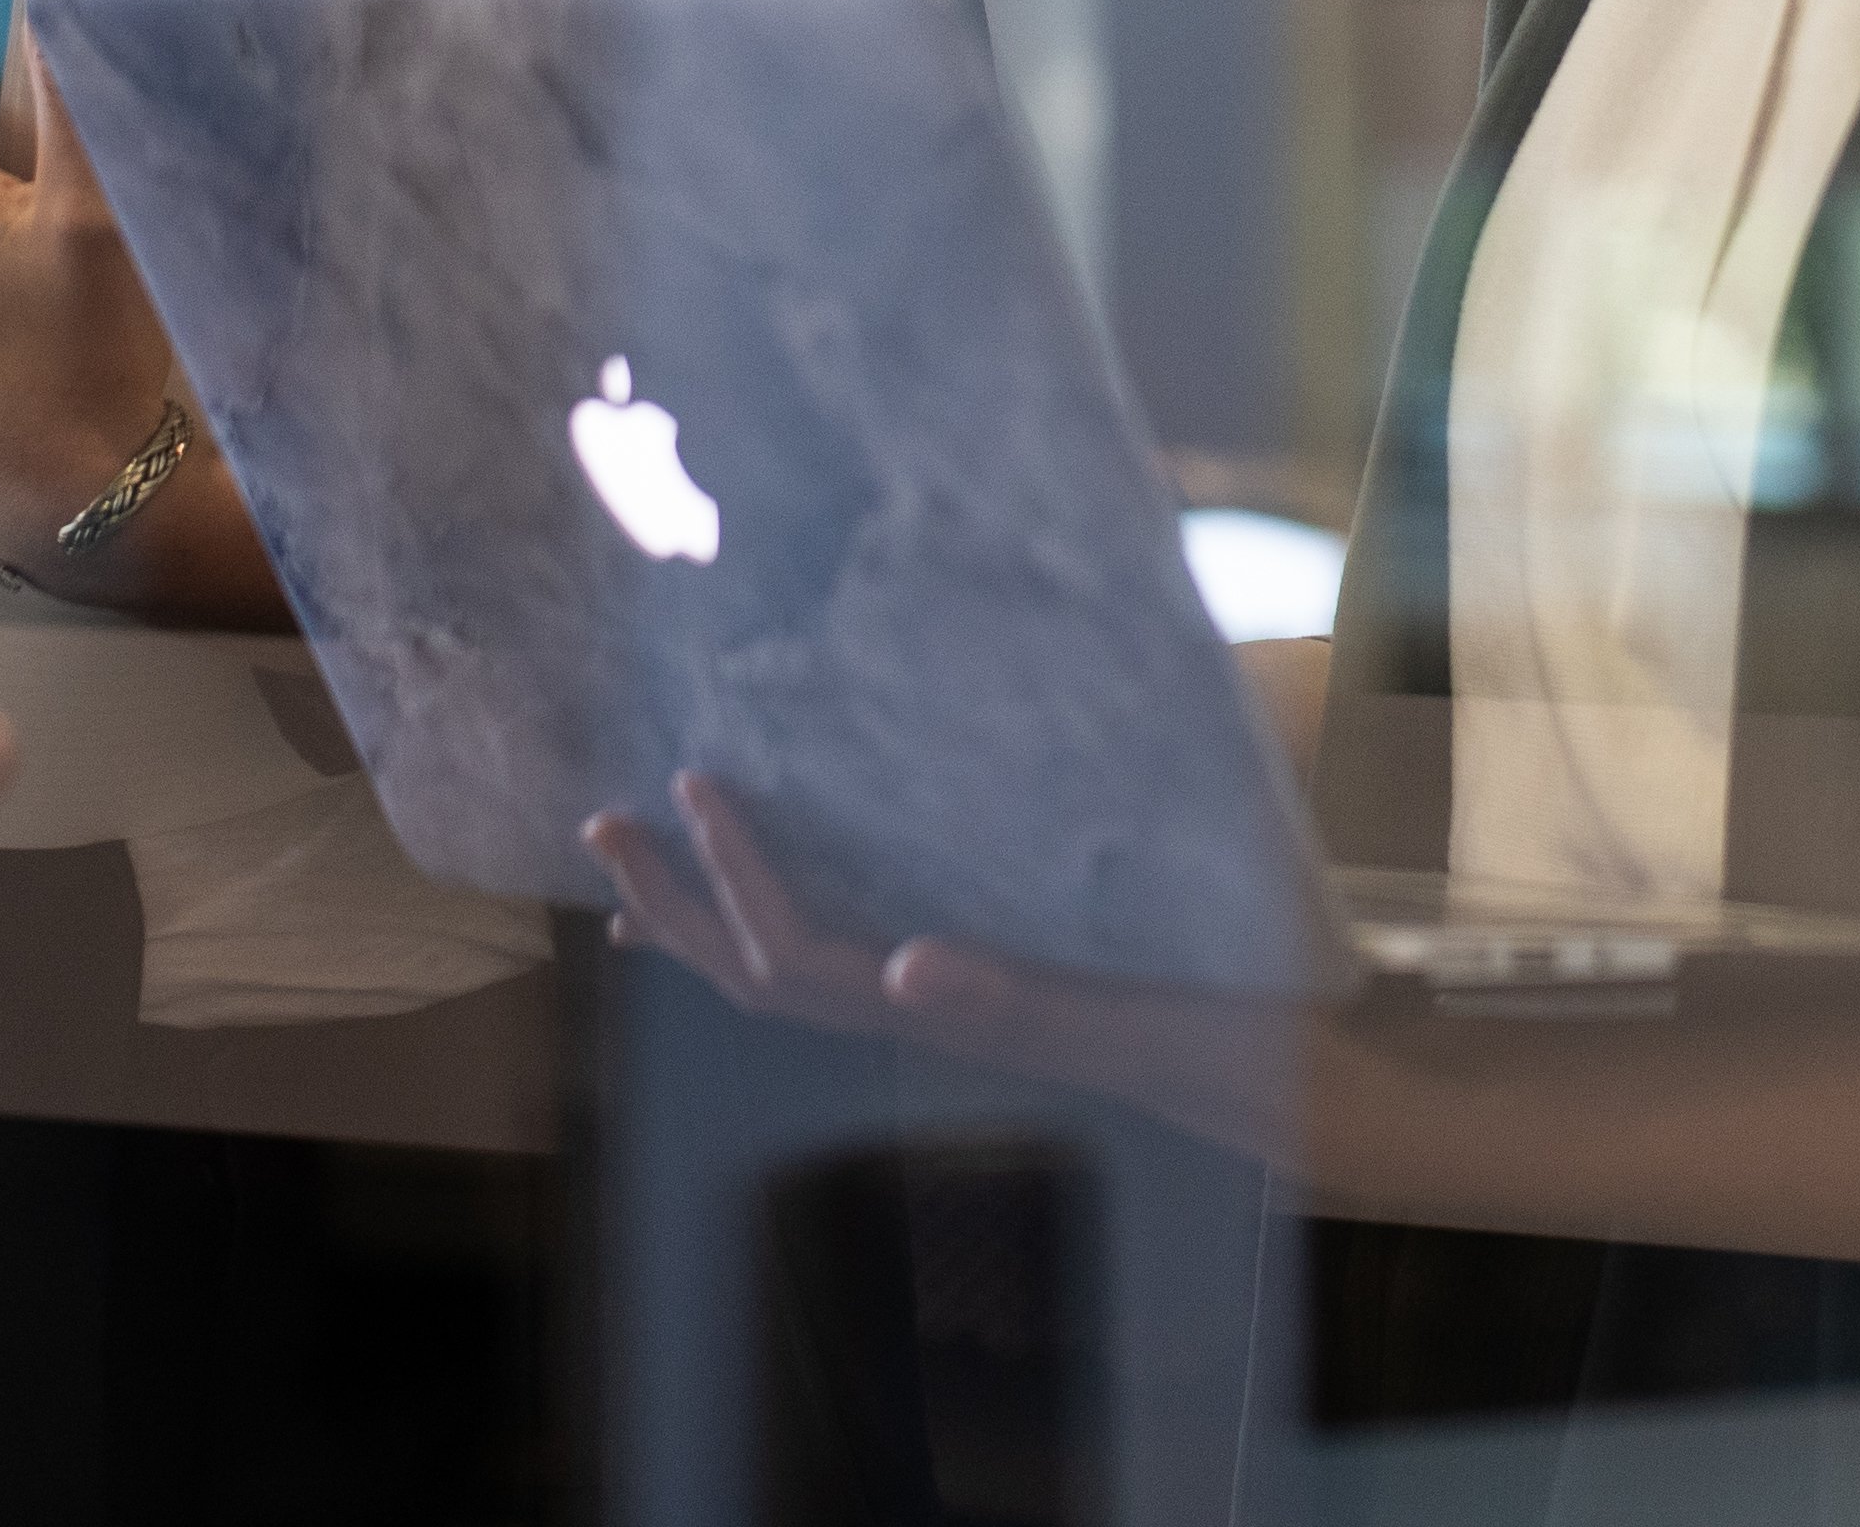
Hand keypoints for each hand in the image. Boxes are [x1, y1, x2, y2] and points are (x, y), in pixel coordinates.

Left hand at [583, 772, 1301, 1161]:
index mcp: (940, 1010)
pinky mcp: (952, 986)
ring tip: (631, 854)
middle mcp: (915, 1014)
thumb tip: (904, 967)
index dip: (733, 875)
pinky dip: (761, 923)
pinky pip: (825, 961)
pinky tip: (744, 893)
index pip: (796, 955)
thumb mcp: (1114, 1002)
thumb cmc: (1200, 1027)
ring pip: (776, 977)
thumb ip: (1010, 996)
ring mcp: (927, 1004)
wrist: (1259, 1075)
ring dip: (696, 915)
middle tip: (600, 820)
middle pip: (754, 976)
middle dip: (671, 902)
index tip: (693, 783)